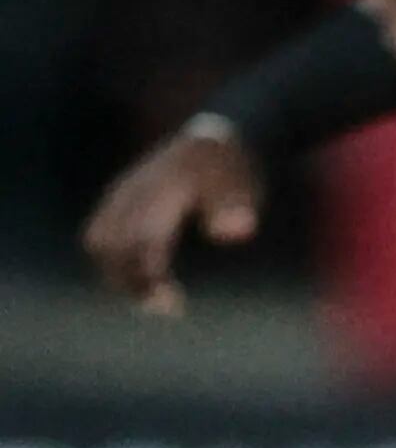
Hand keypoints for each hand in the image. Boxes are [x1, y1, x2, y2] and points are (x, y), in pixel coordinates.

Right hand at [81, 124, 264, 314]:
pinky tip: (140, 282)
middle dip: (132, 282)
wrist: (216, 140)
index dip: (151, 275)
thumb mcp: (243, 183)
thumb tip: (234, 232)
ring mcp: (120, 193)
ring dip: (117, 274)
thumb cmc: (232, 169)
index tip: (173, 303)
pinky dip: (112, 261)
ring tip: (154, 300)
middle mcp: (132, 190)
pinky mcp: (117, 200)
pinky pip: (99, 234)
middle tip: (168, 308)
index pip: (143, 239)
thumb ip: (237, 206)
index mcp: (160, 188)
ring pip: (99, 241)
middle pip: (111, 244)